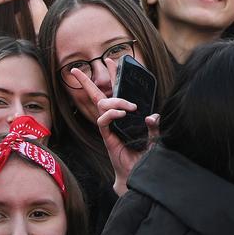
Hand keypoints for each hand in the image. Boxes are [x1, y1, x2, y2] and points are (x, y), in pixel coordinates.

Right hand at [71, 67, 158, 195]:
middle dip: (89, 81)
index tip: (113, 60)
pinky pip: (102, 121)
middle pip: (99, 95)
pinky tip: (121, 113)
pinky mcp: (108, 138)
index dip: (115, 77)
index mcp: (127, 115)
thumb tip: (151, 116)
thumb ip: (155, 125)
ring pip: (101, 105)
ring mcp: (110, 128)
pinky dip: (110, 113)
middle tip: (77, 68)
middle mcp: (116, 119)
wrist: (140, 174)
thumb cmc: (147, 156)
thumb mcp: (156, 136)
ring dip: (115, 101)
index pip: (118, 92)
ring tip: (128, 106)